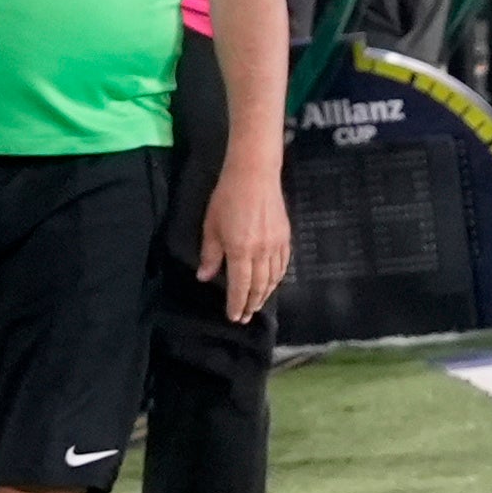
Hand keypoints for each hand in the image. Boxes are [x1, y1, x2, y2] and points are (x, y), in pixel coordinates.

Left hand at [200, 159, 292, 323]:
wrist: (255, 175)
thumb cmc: (227, 197)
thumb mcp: (211, 226)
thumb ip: (210, 254)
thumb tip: (205, 277)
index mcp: (241, 251)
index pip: (240, 286)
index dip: (237, 304)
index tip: (234, 317)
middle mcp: (262, 252)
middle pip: (259, 286)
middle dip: (252, 304)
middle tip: (246, 317)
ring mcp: (276, 245)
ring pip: (273, 278)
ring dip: (265, 294)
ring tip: (257, 304)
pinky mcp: (286, 237)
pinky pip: (283, 265)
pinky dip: (278, 278)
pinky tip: (273, 283)